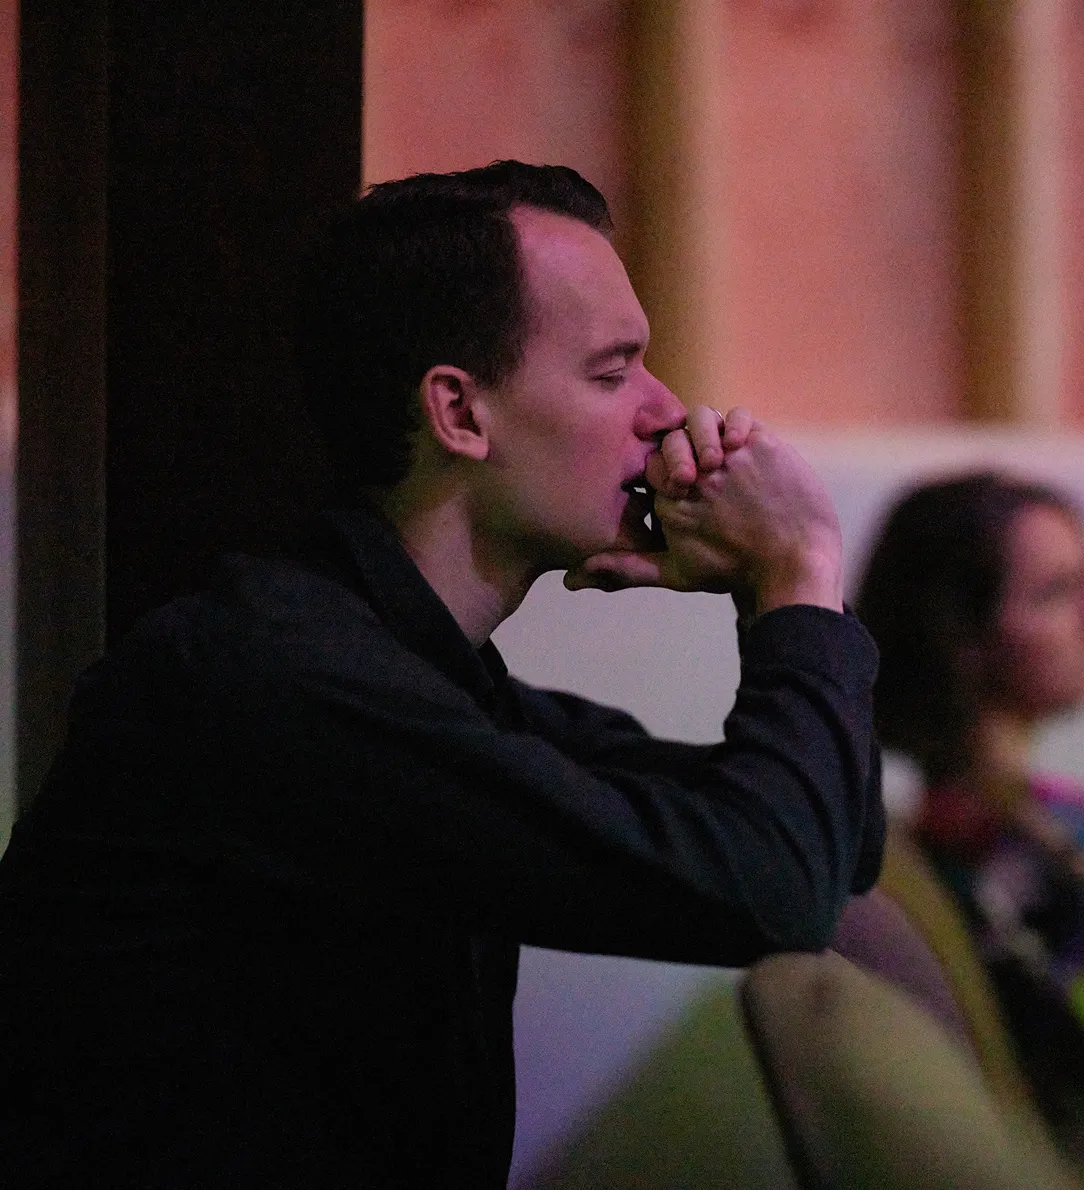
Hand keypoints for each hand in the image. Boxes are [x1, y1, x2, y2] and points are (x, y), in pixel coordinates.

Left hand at [565, 406, 843, 613]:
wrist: (787, 562)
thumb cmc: (729, 567)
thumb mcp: (675, 570)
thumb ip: (626, 570)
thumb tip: (570, 581)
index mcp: (672, 487)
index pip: (649, 460)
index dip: (653, 468)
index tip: (667, 489)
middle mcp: (695, 463)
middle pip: (672, 436)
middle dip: (677, 451)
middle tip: (689, 479)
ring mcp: (725, 450)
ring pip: (701, 418)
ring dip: (703, 433)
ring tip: (715, 462)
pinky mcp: (756, 442)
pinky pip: (739, 416)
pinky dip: (736, 424)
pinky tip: (740, 445)